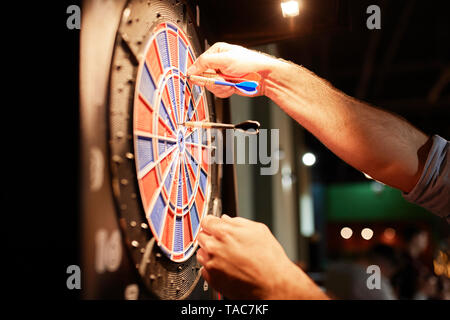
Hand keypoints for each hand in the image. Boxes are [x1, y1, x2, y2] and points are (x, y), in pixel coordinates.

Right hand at [187, 42, 278, 97]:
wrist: (263, 77)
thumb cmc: (249, 64)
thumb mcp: (224, 59)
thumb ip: (204, 63)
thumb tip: (191, 69)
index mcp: (216, 52)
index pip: (198, 63)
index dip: (197, 72)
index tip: (196, 78)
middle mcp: (218, 63)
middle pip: (203, 77)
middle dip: (213, 80)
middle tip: (222, 78)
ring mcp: (222, 75)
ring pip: (210, 86)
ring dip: (220, 86)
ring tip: (230, 81)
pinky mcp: (226, 85)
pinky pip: (218, 92)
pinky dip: (225, 91)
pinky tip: (232, 86)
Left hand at [196, 214, 328, 298]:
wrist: (273, 284)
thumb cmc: (269, 259)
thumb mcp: (258, 230)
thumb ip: (238, 222)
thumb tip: (227, 219)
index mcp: (224, 233)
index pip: (206, 220)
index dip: (212, 222)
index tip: (214, 224)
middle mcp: (214, 248)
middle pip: (202, 236)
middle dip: (211, 236)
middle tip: (225, 242)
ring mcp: (212, 265)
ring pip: (201, 253)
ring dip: (210, 252)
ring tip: (228, 257)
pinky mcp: (212, 279)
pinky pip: (205, 269)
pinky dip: (213, 267)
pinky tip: (227, 268)